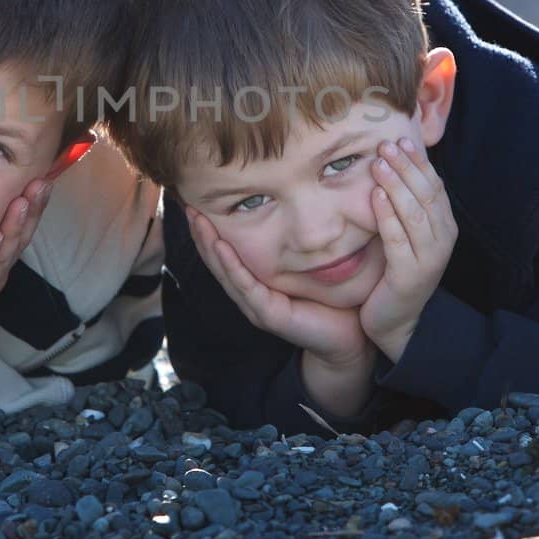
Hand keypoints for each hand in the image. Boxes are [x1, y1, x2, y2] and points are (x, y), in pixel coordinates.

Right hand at [185, 206, 368, 366]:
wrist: (350, 337)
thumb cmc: (332, 297)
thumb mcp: (308, 263)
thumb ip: (297, 242)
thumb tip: (298, 201)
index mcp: (255, 283)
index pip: (225, 252)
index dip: (209, 229)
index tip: (198, 201)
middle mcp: (249, 295)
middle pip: (216, 261)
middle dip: (201, 233)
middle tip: (188, 205)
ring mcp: (256, 306)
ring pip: (225, 272)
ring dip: (209, 245)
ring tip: (197, 220)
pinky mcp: (268, 315)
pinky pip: (246, 288)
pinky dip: (232, 266)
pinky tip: (221, 246)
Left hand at [359, 137, 456, 360]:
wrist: (398, 322)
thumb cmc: (397, 272)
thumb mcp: (407, 234)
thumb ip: (406, 205)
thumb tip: (393, 163)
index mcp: (444, 227)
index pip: (435, 186)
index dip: (419, 162)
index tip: (400, 139)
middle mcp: (442, 240)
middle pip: (427, 194)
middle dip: (406, 167)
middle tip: (386, 144)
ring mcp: (428, 259)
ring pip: (415, 213)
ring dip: (396, 185)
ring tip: (378, 163)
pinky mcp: (409, 275)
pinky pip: (398, 240)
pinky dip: (387, 216)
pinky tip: (375, 197)